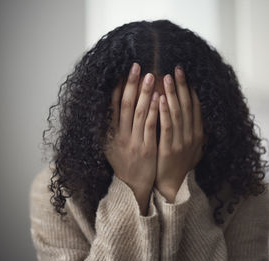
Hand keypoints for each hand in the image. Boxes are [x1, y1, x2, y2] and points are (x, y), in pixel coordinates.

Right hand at [104, 62, 159, 214]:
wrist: (131, 186)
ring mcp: (134, 142)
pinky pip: (151, 127)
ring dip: (144, 93)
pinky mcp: (146, 149)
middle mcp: (120, 136)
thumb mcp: (110, 146)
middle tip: (137, 66)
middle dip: (131, 84)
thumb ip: (110, 127)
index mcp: (111, 133)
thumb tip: (111, 105)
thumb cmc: (123, 163)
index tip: (123, 71)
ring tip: (151, 75)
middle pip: (126, 105)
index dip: (118, 87)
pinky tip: (159, 98)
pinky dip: (154, 111)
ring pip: (139, 113)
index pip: (113, 105)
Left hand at [155, 66, 206, 202]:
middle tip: (176, 69)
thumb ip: (193, 129)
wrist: (170, 185)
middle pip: (187, 106)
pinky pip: (167, 126)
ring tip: (166, 77)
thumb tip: (193, 111)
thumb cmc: (178, 163)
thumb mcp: (191, 147)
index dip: (190, 89)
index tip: (184, 74)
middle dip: (181, 86)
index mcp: (198, 133)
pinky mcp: (169, 149)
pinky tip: (159, 98)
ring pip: (177, 113)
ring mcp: (181, 142)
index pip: (195, 106)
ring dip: (172, 94)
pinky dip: (164, 111)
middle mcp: (192, 136)